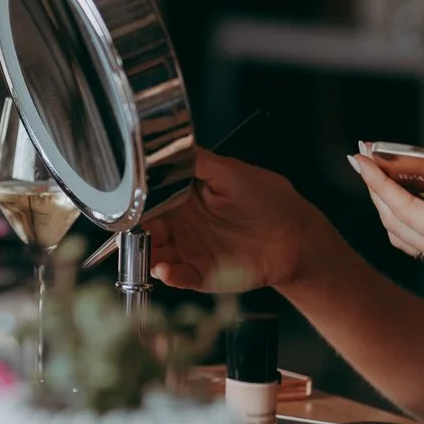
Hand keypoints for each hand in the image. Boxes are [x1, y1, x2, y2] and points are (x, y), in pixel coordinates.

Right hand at [141, 149, 334, 292]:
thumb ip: (196, 160)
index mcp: (184, 197)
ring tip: (148, 250)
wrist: (295, 234)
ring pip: (154, 254)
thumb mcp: (230, 171)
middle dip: (135, 230)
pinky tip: (165, 269)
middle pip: (145, 228)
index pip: (149, 198)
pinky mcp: (201, 274)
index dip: (137, 201)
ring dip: (146, 254)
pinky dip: (168, 275)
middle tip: (134, 228)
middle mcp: (182, 224)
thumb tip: (166, 146)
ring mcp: (190, 250)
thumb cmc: (269, 200)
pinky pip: (178, 277)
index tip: (128, 201)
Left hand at [349, 147, 423, 293]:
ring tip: (375, 176)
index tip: (363, 162)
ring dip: (386, 206)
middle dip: (375, 190)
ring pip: (405, 237)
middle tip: (359, 158)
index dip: (384, 187)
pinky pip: (419, 245)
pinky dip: (403, 221)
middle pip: (399, 225)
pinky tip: (402, 204)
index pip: (414, 215)